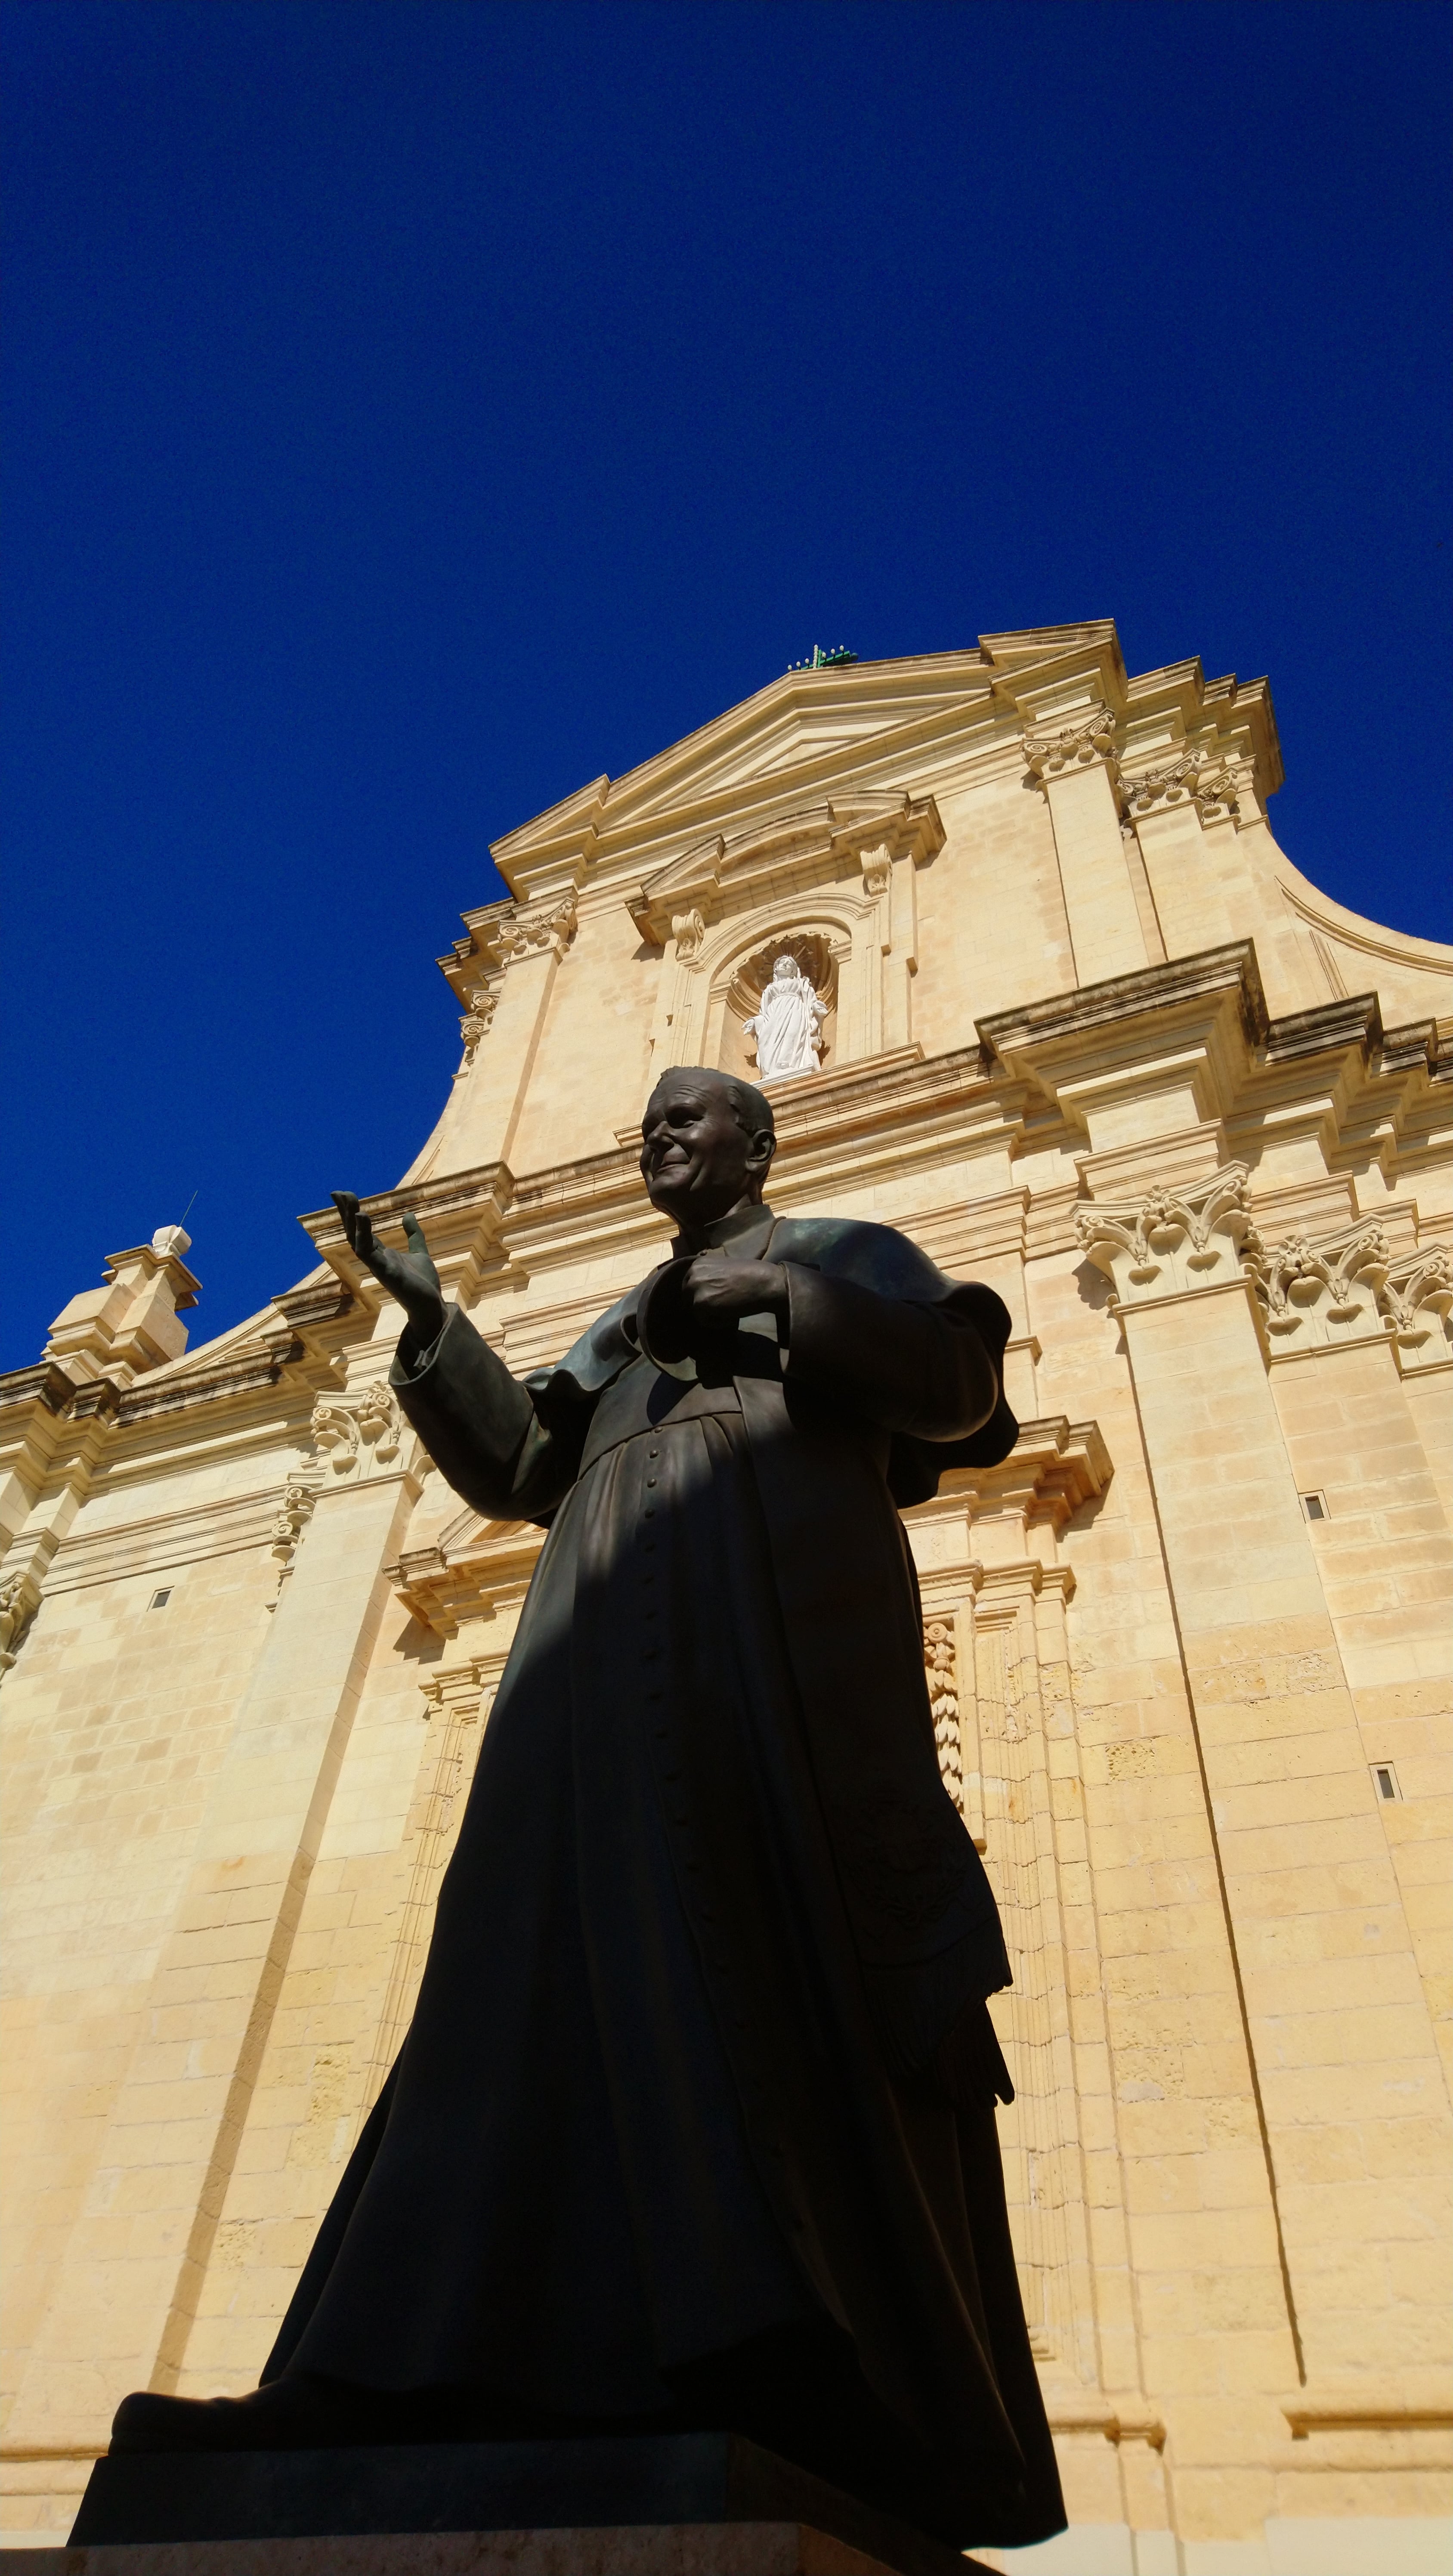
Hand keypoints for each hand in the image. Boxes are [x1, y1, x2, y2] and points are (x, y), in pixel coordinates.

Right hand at [332, 1193, 446, 1347]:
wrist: (433, 1307)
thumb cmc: (423, 1285)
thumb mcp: (419, 1253)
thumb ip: (413, 1235)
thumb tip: (407, 1215)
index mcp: (381, 1254)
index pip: (361, 1229)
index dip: (352, 1212)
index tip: (343, 1194)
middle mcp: (375, 1259)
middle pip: (354, 1232)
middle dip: (345, 1212)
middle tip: (337, 1192)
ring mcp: (379, 1266)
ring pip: (357, 1241)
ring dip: (352, 1220)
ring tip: (350, 1200)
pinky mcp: (386, 1273)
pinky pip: (369, 1253)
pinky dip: (363, 1235)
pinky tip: (362, 1217)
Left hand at [682, 1254, 788, 1322]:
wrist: (764, 1282)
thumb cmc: (751, 1275)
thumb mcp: (723, 1267)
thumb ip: (709, 1275)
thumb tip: (702, 1291)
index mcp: (697, 1263)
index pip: (689, 1285)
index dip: (702, 1295)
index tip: (716, 1299)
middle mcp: (692, 1273)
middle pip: (687, 1298)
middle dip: (703, 1305)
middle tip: (722, 1307)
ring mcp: (694, 1288)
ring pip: (694, 1310)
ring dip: (710, 1314)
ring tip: (729, 1310)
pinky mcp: (700, 1303)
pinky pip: (703, 1321)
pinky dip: (717, 1322)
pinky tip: (732, 1315)